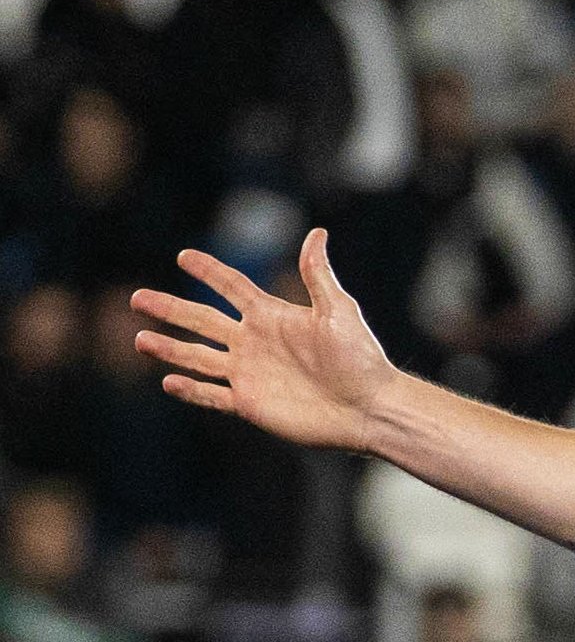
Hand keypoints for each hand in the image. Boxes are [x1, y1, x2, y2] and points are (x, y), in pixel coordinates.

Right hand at [132, 230, 399, 455]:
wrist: (370, 407)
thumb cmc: (361, 359)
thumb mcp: (339, 311)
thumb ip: (318, 275)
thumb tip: (316, 233)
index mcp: (272, 316)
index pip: (232, 287)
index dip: (209, 271)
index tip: (184, 255)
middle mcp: (255, 342)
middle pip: (203, 320)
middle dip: (170, 308)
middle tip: (137, 298)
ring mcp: (250, 374)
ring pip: (199, 358)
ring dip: (170, 348)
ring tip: (140, 339)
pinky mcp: (251, 403)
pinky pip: (213, 395)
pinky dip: (191, 390)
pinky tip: (167, 381)